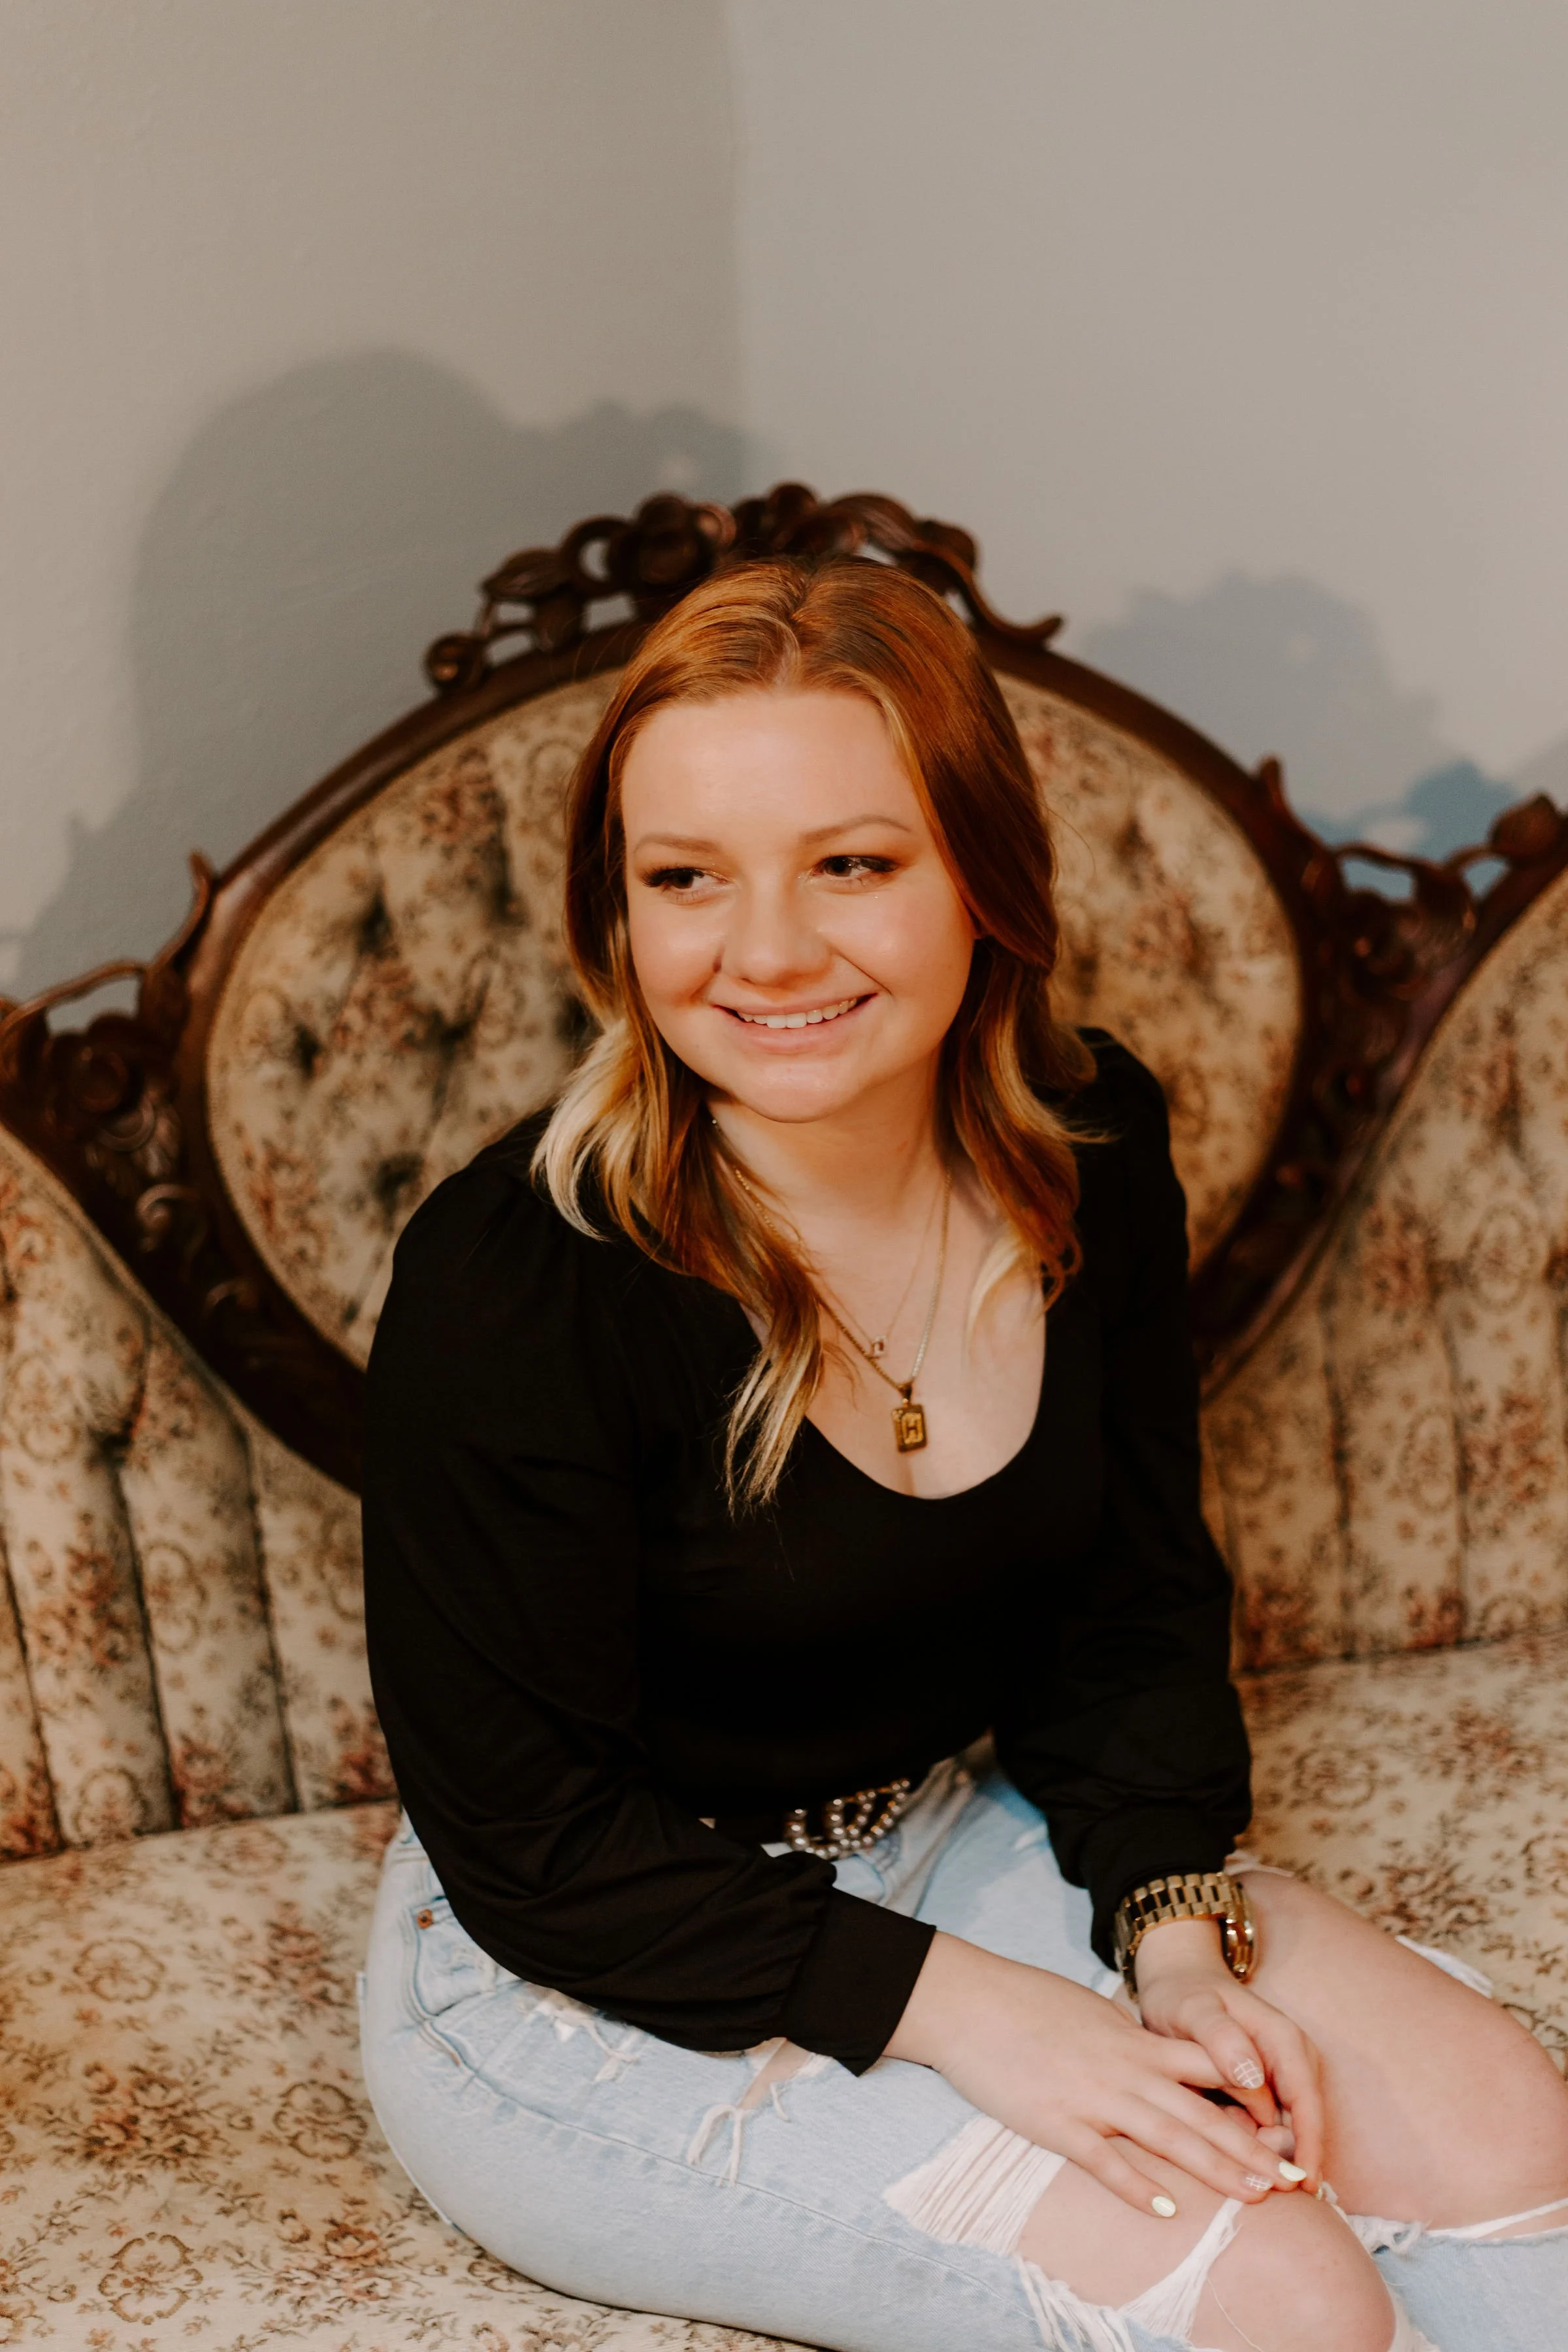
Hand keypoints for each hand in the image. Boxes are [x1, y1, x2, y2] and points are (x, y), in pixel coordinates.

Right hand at [886, 1931, 1291, 2217]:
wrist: (968, 2001)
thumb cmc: (1025, 2002)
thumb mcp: (1090, 2012)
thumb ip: (1126, 2038)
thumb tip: (1154, 2056)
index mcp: (1133, 2041)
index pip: (1207, 2067)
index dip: (1251, 2096)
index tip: (1289, 2123)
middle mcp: (1124, 2070)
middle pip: (1201, 2111)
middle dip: (1252, 2147)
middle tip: (1295, 2178)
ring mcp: (1092, 2097)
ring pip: (1167, 2137)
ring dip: (1216, 2168)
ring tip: (1257, 2194)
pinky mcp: (1057, 2122)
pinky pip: (1103, 2160)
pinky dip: (1135, 2184)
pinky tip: (1166, 2207)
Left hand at [1132, 1916, 1324, 2191]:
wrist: (1176, 1982)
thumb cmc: (1184, 1994)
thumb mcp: (1193, 2008)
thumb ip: (1220, 2038)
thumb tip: (1253, 2077)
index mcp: (1284, 2040)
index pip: (1307, 2103)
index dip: (1308, 2147)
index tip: (1303, 2187)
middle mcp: (1291, 2060)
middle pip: (1300, 2125)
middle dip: (1282, 2159)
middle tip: (1252, 2184)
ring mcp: (1280, 2077)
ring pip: (1283, 2132)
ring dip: (1262, 2155)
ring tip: (1234, 2173)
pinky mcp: (1264, 2091)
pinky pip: (1266, 2127)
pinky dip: (1249, 2144)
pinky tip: (1226, 2158)